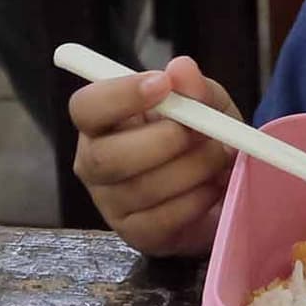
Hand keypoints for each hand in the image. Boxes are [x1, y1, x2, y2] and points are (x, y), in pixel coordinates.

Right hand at [69, 57, 240, 256]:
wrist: (220, 187)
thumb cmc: (198, 139)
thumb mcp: (206, 103)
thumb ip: (195, 86)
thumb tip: (182, 69)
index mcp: (100, 123)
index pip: (86, 108)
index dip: (120, 96)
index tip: (162, 84)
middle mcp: (94, 164)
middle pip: (106, 157)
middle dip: (164, 141)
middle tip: (204, 131)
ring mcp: (111, 205)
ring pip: (142, 188)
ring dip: (193, 169)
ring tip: (219, 158)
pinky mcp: (136, 235)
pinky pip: (164, 219)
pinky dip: (198, 199)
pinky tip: (213, 187)